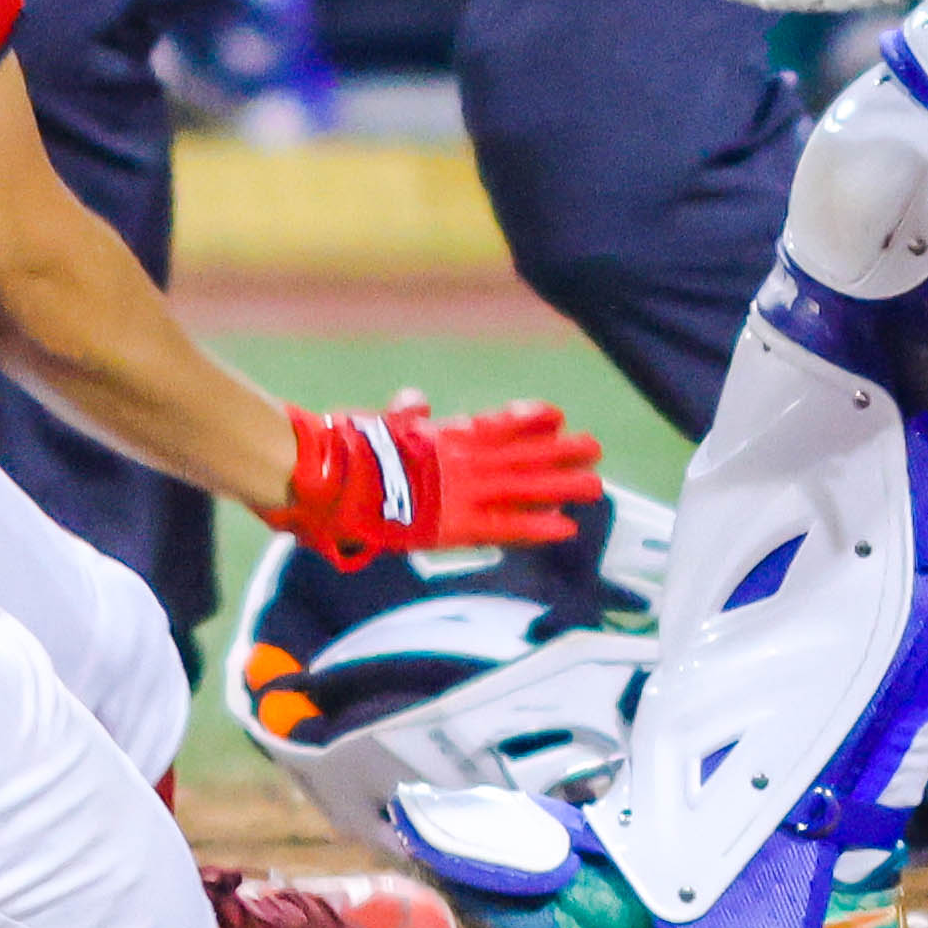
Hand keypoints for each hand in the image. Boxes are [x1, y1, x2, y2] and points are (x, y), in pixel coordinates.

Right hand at [275, 392, 603, 566]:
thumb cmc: (345, 452)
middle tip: (593, 446)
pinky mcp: (456, 524)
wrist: (332, 475)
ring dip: (562, 484)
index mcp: (442, 437)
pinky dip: (536, 527)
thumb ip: (403, 414)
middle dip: (558, 450)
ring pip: (525, 484)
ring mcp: (463, 490)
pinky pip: (506, 526)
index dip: (527, 419)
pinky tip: (565, 529)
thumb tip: (415, 399)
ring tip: (596, 485)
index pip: (494, 424)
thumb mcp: (378, 425)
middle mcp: (461, 459)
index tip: (554, 414)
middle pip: (521, 451)